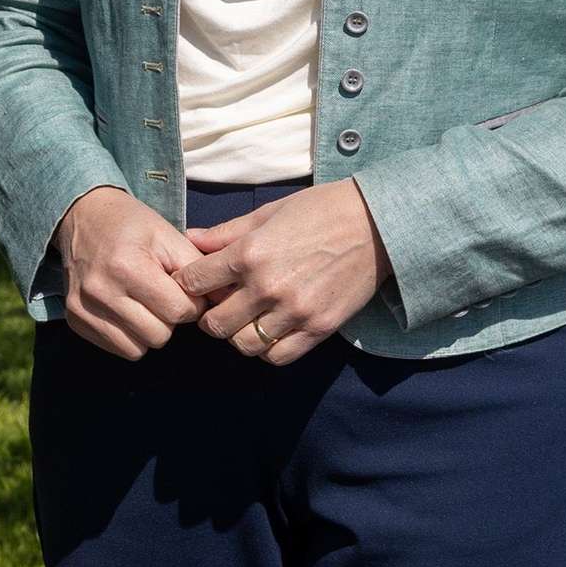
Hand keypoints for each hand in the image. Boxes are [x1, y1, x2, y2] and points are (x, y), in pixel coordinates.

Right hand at [53, 185, 205, 358]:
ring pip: (138, 349)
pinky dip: (130, 336)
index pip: (177, 311)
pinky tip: (129, 311)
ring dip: (150, 330)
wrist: (83, 216)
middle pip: (159, 335)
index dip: (191, 303)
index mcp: (127, 266)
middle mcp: (101, 290)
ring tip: (146, 303)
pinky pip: (118, 349)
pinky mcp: (74, 320)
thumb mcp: (168, 236)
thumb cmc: (132, 225)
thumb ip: (197, 269)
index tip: (186, 290)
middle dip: (170, 319)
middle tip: (165, 297)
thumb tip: (224, 299)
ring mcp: (83, 308)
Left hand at [172, 179, 387, 364]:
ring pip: (243, 345)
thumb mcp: (269, 212)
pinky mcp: (319, 328)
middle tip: (219, 306)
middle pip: (214, 324)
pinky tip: (271, 331)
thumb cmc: (321, 210)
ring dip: (237, 335)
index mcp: (250, 253)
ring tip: (246, 320)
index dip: (188, 284)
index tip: (195, 283)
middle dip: (209, 316)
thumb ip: (227, 232)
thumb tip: (189, 240)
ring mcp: (294, 311)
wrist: (377, 224)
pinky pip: (278, 356)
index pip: (194, 283)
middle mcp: (267, 286)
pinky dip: (268, 349)